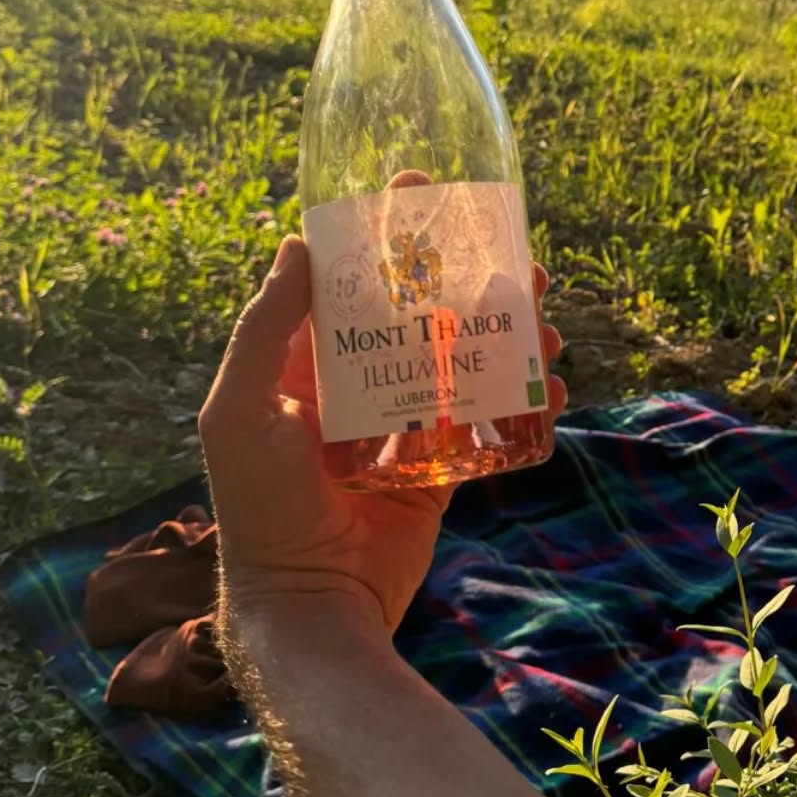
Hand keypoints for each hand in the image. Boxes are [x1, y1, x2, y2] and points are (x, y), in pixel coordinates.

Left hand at [199, 235, 566, 633]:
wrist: (309, 601)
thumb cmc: (261, 505)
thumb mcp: (242, 409)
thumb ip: (264, 329)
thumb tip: (297, 243)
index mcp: (309, 366)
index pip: (350, 284)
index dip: (385, 238)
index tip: (422, 195)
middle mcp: (360, 387)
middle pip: (423, 316)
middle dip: (469, 282)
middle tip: (516, 258)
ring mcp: (404, 426)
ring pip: (465, 361)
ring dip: (509, 336)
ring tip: (547, 323)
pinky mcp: (441, 466)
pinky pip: (488, 421)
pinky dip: (524, 400)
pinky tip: (553, 386)